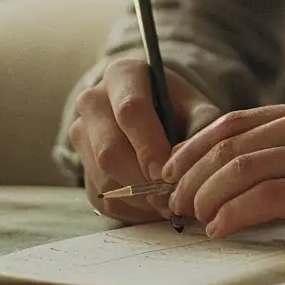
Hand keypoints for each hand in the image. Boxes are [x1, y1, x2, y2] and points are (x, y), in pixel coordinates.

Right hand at [69, 59, 223, 222]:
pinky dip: (133, 208)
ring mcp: (82, 135)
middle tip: (170, 195)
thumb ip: (202, 128)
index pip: (130, 110)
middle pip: (109, 149)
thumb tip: (192, 162)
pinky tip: (153, 200)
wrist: (155, 115)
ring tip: (168, 200)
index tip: (167, 171)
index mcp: (122, 76)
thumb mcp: (196, 107)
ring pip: (104, 178)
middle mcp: (93, 101)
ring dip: (140, 198)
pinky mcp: (83, 166)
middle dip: (143, 179)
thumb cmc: (177, 109)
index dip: (149, 145)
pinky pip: (105, 198)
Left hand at [163, 102, 284, 247]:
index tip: (169, 172)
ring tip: (193, 218)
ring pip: (243, 168)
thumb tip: (228, 177)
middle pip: (230, 144)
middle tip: (172, 201)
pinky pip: (270, 197)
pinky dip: (236, 213)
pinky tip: (222, 228)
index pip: (232, 123)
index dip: (192, 148)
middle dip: (191, 174)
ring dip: (207, 195)